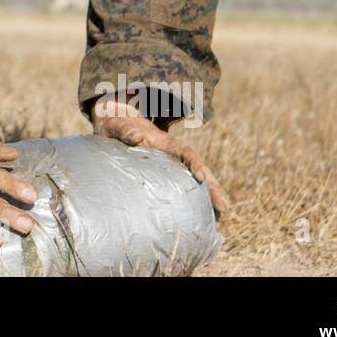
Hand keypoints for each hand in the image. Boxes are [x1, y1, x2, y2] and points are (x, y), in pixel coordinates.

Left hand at [89, 93, 229, 215]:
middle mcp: (170, 152)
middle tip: (223, 206)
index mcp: (161, 141)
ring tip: (219, 216)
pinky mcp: (164, 171)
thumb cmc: (113, 124)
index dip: (194, 162)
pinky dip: (194, 198)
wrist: (113, 119)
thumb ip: (125, 130)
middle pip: (197, 167)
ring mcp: (169, 162)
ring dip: (207, 194)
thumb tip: (138, 136)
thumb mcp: (115, 125)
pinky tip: (201, 215)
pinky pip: (183, 184)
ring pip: (194, 178)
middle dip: (212, 185)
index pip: (183, 150)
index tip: (201, 177)